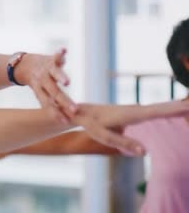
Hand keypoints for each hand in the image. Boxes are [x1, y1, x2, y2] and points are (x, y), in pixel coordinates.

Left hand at [15, 49, 75, 122]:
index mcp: (40, 91)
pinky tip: (64, 50)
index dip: (56, 112)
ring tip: (67, 82)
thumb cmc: (38, 84)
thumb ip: (53, 104)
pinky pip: (56, 56)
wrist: (24, 65)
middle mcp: (43, 80)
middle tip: (74, 110)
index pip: (48, 103)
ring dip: (60, 77)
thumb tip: (66, 123)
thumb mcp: (42, 94)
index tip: (65, 121)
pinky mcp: (51, 59)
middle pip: (54, 92)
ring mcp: (47, 69)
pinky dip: (60, 53)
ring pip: (54, 74)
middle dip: (63, 101)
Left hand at [73, 100, 188, 155]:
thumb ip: (123, 143)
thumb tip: (144, 152)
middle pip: (163, 107)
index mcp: (131, 114)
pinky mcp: (133, 113)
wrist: (81, 112)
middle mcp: (136, 109)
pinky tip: (172, 112)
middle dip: (180, 107)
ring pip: (159, 108)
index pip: (158, 111)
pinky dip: (166, 110)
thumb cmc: (91, 125)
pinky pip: (153, 111)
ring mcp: (135, 110)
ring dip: (175, 107)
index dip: (174, 109)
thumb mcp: (104, 137)